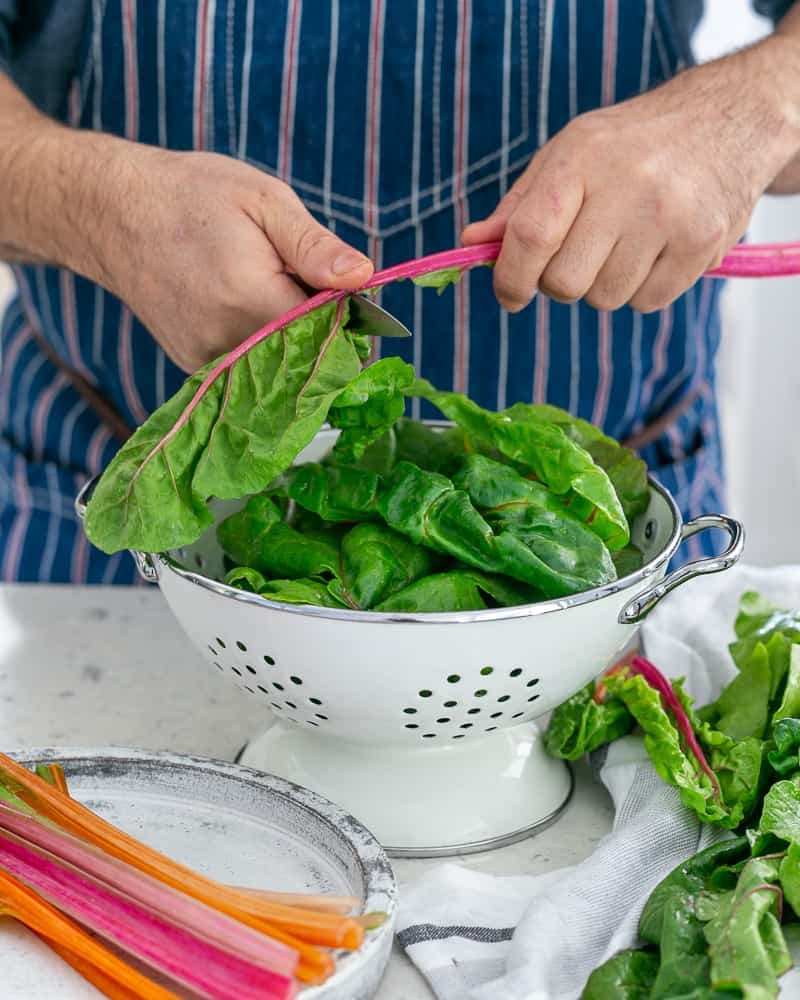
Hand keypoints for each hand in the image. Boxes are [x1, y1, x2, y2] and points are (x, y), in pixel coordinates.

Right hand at [0, 75, 372, 370]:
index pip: (331, 332)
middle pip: (305, 357)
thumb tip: (364, 278)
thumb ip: (315, 246)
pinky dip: (261, 347)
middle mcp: (228, 343)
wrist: (111, 212)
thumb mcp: (264, 201)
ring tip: (267, 289)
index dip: (349, 317)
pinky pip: (248, 369)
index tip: (344, 292)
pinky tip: (247, 309)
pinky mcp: (193, 367)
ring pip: (276, 368)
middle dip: (321, 330)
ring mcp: (207, 361)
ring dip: (290, 340)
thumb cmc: (192, 195)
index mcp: (253, 300)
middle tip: (302, 283)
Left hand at [463, 36, 799, 313]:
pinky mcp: (703, 245)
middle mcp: (628, 186)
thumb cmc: (630, 146)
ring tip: (624, 243)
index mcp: (581, 159)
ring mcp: (670, 217)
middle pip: (565, 283)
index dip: (510, 278)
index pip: (531, 237)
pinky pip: (647, 303)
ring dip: (603, 285)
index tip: (510, 292)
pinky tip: (654, 251)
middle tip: (579, 253)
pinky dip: (641, 289)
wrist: (726, 122)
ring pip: (605, 298)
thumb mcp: (567, 156)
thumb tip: (470, 246)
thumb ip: (518, 207)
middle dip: (560, 282)